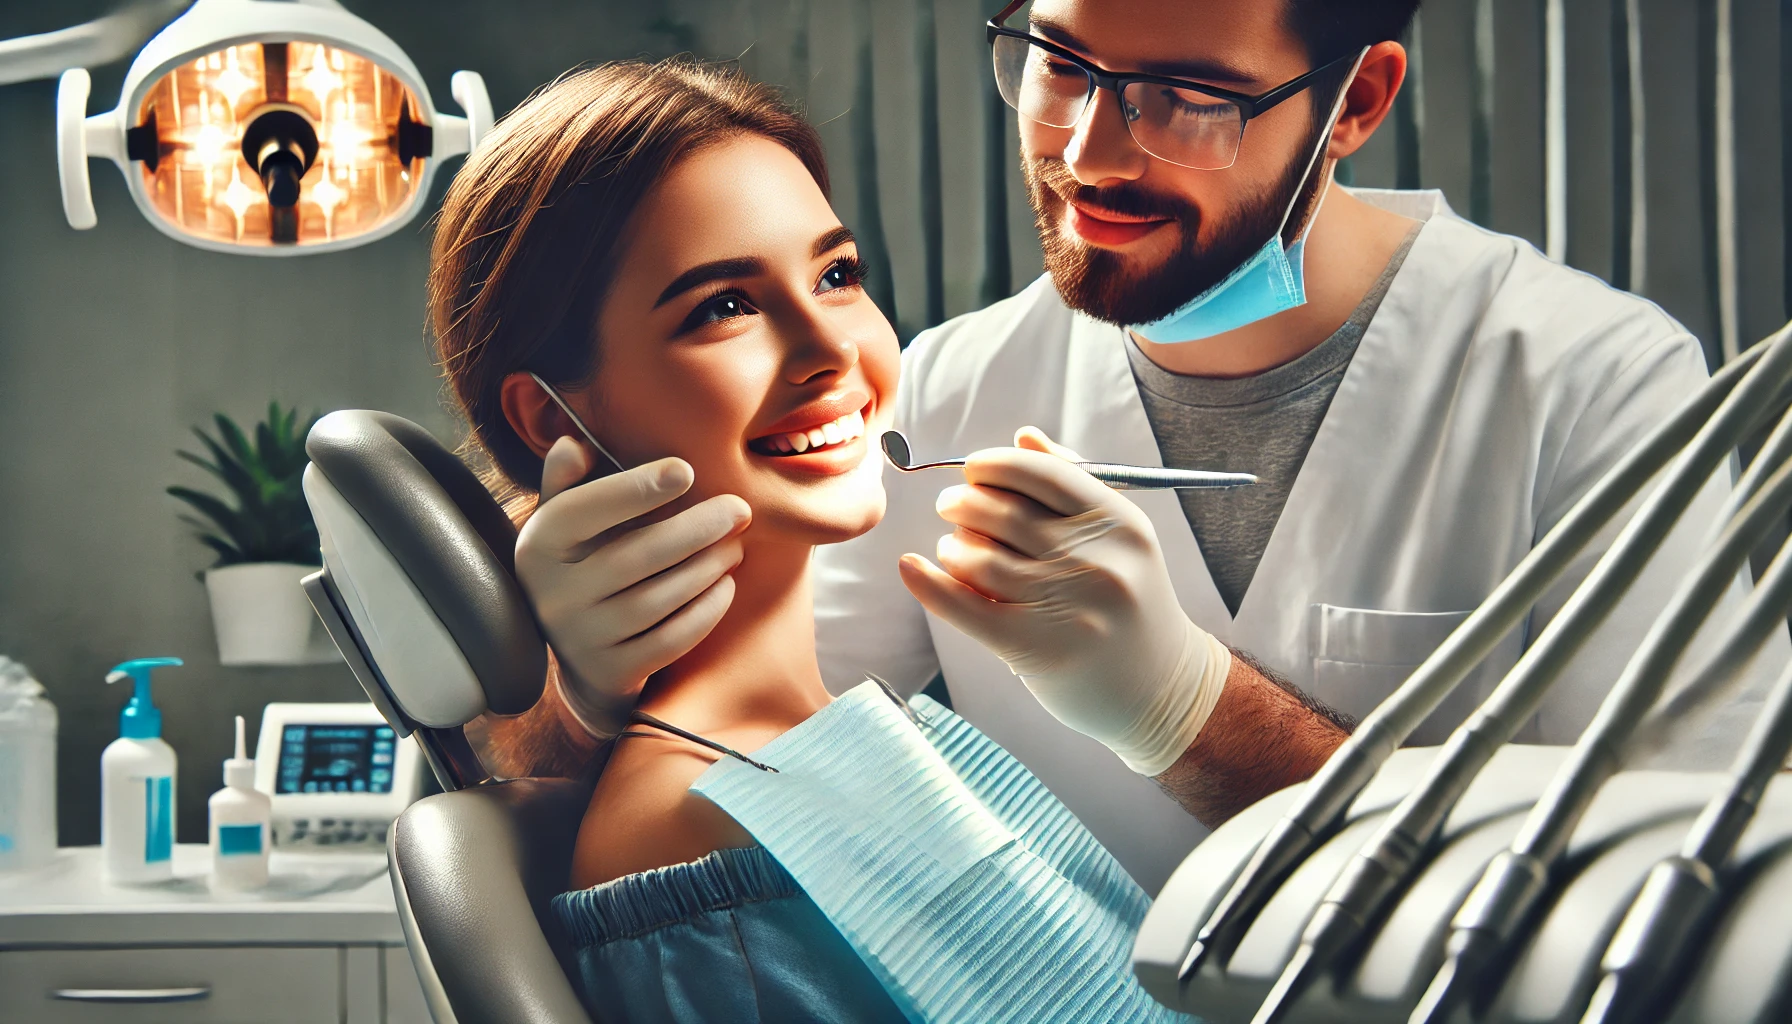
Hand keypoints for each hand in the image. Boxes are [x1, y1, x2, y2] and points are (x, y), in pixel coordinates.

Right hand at [515, 437, 749, 737]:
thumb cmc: (582, 561)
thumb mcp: (563, 519)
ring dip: (706, 569)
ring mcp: (580, 637)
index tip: (686, 471)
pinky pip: (668, 641)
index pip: (583, 510)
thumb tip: (574, 443)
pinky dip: (704, 613)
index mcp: (540, 544)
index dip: (635, 489)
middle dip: (695, 530)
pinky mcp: (611, 670)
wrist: (579, 649)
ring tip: (736, 546)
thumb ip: (567, 480)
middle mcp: (553, 594)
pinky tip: (725, 586)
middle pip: (632, 557)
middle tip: (739, 510)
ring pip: (654, 601)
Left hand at [897, 427, 1229, 775]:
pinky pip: (965, 606)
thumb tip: (1022, 436)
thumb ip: (1071, 485)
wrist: (1160, 689)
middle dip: (961, 503)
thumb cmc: (1127, 604)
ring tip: (953, 549)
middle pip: (1002, 514)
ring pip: (979, 558)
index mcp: (1118, 523)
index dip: (994, 465)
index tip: (972, 469)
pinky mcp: (1035, 648)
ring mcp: (1067, 606)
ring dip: (951, 547)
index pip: (1040, 475)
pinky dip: (928, 584)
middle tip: (950, 507)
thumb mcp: (1119, 539)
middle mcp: (1097, 560)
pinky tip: (910, 568)